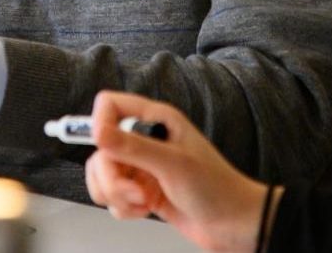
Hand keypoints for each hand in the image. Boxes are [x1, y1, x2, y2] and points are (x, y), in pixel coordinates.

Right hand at [84, 91, 275, 252]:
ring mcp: (142, 167)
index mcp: (157, 120)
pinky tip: (146, 209)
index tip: (103, 147)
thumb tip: (99, 132)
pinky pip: (112, 197)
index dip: (99, 124)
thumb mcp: (173, 164)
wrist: (232, 225)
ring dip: (117, 195)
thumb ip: (133, 147)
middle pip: (101, 148)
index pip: (111, 105)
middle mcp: (146, 140)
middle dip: (112, 176)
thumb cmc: (217, 188)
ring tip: (142, 201)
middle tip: (134, 190)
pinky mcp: (140, 191)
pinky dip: (124, 208)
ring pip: (103, 175)